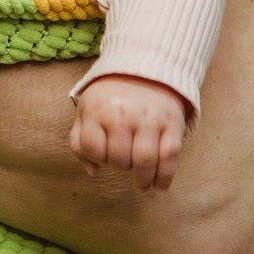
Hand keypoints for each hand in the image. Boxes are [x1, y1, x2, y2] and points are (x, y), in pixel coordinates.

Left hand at [70, 76, 191, 191]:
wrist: (147, 66)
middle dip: (121, 166)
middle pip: (119, 158)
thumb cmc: (111, 96)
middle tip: (125, 162)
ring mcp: (149, 118)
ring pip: (144, 161)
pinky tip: (159, 187)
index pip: (93, 149)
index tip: (104, 154)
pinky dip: (165, 177)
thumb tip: (94, 171)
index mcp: (98, 109)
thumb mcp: (87, 110)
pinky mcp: (172, 123)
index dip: (98, 157)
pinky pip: (170, 156)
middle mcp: (123, 113)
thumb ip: (80, 141)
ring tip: (141, 184)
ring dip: (142, 179)